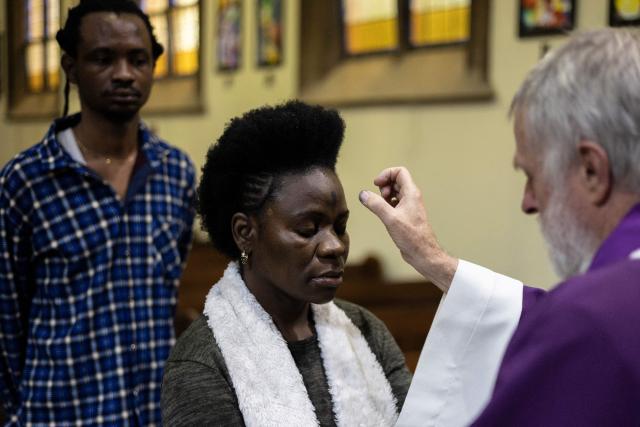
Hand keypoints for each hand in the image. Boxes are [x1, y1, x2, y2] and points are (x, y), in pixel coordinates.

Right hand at [359, 167, 456, 291]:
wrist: (422, 252)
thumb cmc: (412, 236)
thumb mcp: (390, 218)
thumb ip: (375, 204)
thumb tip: (363, 194)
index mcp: (411, 193)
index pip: (400, 172)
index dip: (386, 174)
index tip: (377, 184)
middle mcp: (412, 197)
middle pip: (397, 180)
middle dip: (384, 185)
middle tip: (380, 197)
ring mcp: (409, 206)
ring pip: (395, 192)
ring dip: (385, 195)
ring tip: (381, 205)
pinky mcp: (406, 215)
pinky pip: (395, 203)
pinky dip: (387, 204)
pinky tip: (383, 213)